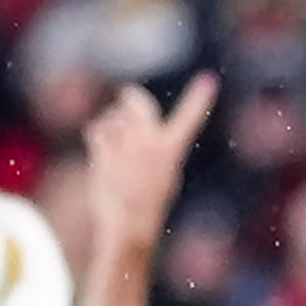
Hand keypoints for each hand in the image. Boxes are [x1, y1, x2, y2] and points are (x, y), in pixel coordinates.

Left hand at [83, 73, 217, 265]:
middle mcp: (149, 141)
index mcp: (171, 150)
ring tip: (116, 150)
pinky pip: (96, 130)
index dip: (199, 99)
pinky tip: (103, 156)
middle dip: (130, 99)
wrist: (130, 224)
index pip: (189, 118)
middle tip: (127, 96)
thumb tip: (131, 123)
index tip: (209, 81)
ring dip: (111, 126)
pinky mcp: (104, 149)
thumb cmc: (148, 205)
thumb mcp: (162, 174)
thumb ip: (153, 146)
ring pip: (112, 118)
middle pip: (135, 102)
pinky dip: (98, 138)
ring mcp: (126, 143)